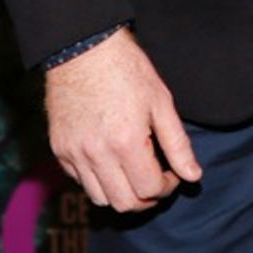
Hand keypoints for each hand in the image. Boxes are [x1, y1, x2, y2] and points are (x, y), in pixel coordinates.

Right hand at [45, 28, 201, 211]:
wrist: (84, 49)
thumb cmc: (127, 70)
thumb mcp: (161, 101)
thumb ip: (178, 144)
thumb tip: (193, 175)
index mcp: (126, 142)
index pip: (150, 189)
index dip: (168, 187)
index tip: (173, 174)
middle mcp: (96, 154)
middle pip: (124, 203)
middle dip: (147, 198)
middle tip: (157, 180)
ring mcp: (74, 154)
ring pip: (100, 198)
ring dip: (122, 193)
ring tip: (135, 173)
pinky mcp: (59, 150)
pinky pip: (80, 181)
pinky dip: (98, 181)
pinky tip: (112, 161)